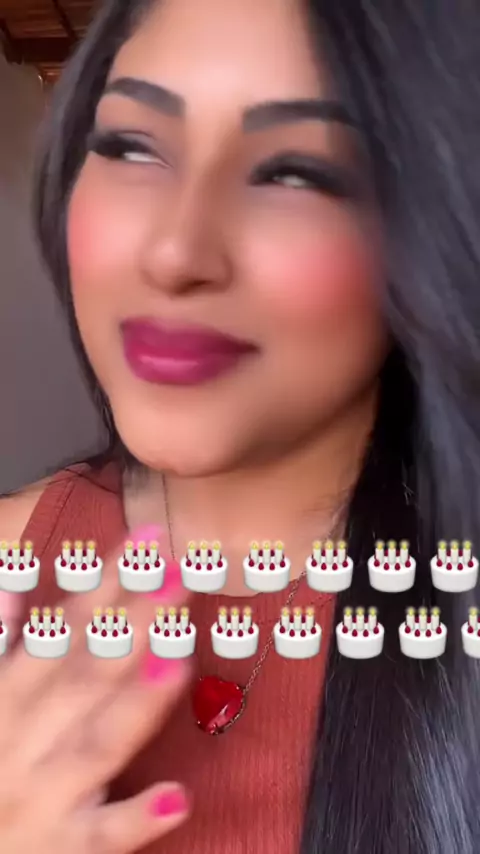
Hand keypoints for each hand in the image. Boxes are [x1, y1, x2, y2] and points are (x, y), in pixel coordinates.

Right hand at [0, 526, 191, 853]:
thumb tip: (13, 587)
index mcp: (8, 698)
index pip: (64, 629)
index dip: (106, 583)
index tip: (148, 542)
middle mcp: (27, 738)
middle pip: (88, 673)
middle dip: (134, 622)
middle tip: (180, 577)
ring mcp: (47, 793)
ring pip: (96, 743)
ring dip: (136, 703)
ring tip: (176, 664)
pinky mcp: (65, 847)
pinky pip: (102, 836)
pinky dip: (135, 818)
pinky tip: (175, 797)